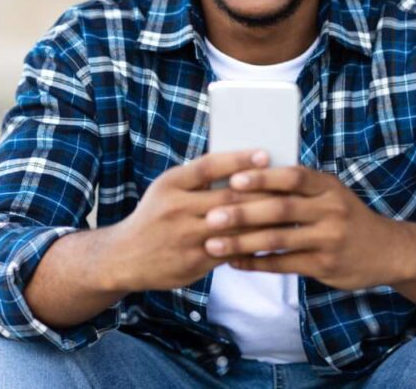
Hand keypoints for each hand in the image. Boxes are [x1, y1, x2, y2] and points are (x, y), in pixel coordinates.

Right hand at [108, 150, 278, 291]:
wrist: (123, 257)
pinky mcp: (193, 261)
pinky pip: (231, 251)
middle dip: (263, 192)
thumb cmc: (155, 216)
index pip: (208, 166)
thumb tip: (242, 165)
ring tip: (291, 213)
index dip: (238, 159)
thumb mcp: (167, 189)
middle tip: (292, 186)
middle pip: (228, 197)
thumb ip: (197, 179)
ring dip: (264, 220)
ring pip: (235, 226)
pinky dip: (253, 245)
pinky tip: (273, 239)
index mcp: (171, 184)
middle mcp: (176, 208)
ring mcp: (185, 237)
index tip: (265, 154)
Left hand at [200, 165, 409, 290]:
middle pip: (280, 208)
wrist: (387, 250)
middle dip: (242, 212)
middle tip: (211, 216)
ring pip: (278, 239)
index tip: (232, 179)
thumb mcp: (330, 193)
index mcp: (328, 185)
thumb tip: (246, 175)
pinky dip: (256, 263)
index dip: (262, 177)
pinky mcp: (325, 265)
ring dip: (242, 242)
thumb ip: (298, 187)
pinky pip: (283, 264)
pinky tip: (234, 261)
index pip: (292, 176)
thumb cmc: (346, 216)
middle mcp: (331, 209)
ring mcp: (329, 239)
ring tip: (213, 243)